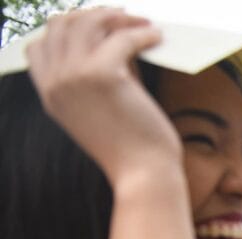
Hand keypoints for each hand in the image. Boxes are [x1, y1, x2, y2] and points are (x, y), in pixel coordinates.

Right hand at [25, 8, 181, 183]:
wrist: (144, 175)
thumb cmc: (133, 148)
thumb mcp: (102, 108)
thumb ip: (100, 75)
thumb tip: (117, 40)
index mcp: (50, 94)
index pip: (40, 44)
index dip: (68, 29)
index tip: (98, 27)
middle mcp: (56, 82)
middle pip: (61, 25)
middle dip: (93, 15)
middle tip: (125, 19)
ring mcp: (74, 77)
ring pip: (87, 22)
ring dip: (119, 18)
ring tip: (144, 25)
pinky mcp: (103, 75)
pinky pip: (121, 37)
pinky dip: (142, 32)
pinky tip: (157, 37)